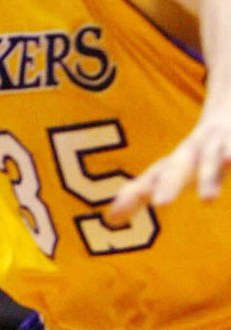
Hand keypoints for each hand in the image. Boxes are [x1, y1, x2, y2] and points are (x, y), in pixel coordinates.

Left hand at [108, 111, 230, 223]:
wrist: (227, 111)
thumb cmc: (192, 153)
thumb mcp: (168, 172)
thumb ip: (139, 194)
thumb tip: (110, 218)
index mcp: (172, 163)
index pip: (150, 179)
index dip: (133, 194)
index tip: (115, 214)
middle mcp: (192, 152)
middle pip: (176, 167)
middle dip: (168, 184)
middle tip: (159, 204)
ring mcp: (217, 146)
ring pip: (211, 159)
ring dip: (208, 177)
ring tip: (206, 199)